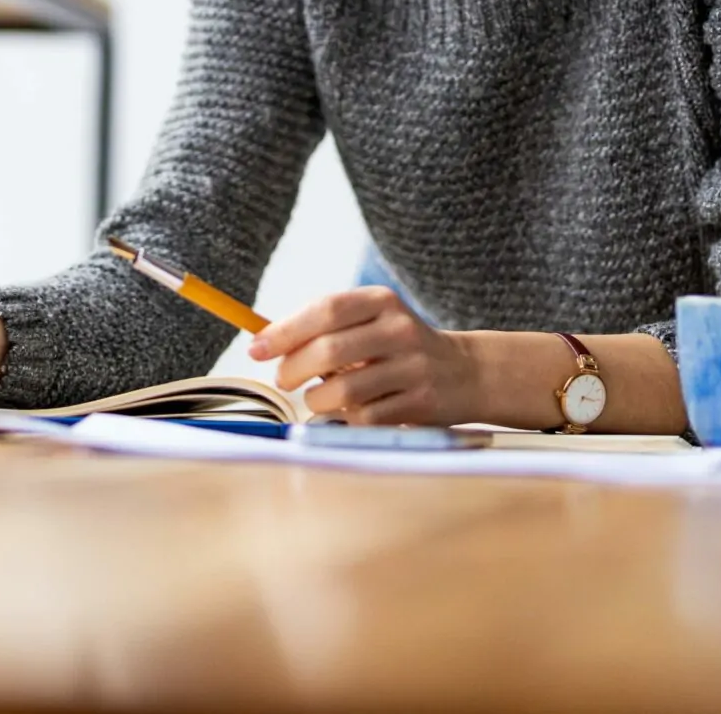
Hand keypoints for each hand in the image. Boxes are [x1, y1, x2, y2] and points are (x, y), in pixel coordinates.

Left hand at [247, 287, 484, 424]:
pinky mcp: (419, 403)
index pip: (325, 310)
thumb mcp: (370, 322)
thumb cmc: (397, 347)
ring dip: (317, 400)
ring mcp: (412, 367)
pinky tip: (350, 411)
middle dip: (293, 370)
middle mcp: (399, 329)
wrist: (465, 372)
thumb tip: (264, 342)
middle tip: (283, 380)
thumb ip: (324, 329)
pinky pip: (365, 418)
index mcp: (381, 301)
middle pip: (329, 351)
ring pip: (343, 390)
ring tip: (318, 397)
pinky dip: (346, 419)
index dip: (285, 330)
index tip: (256, 348)